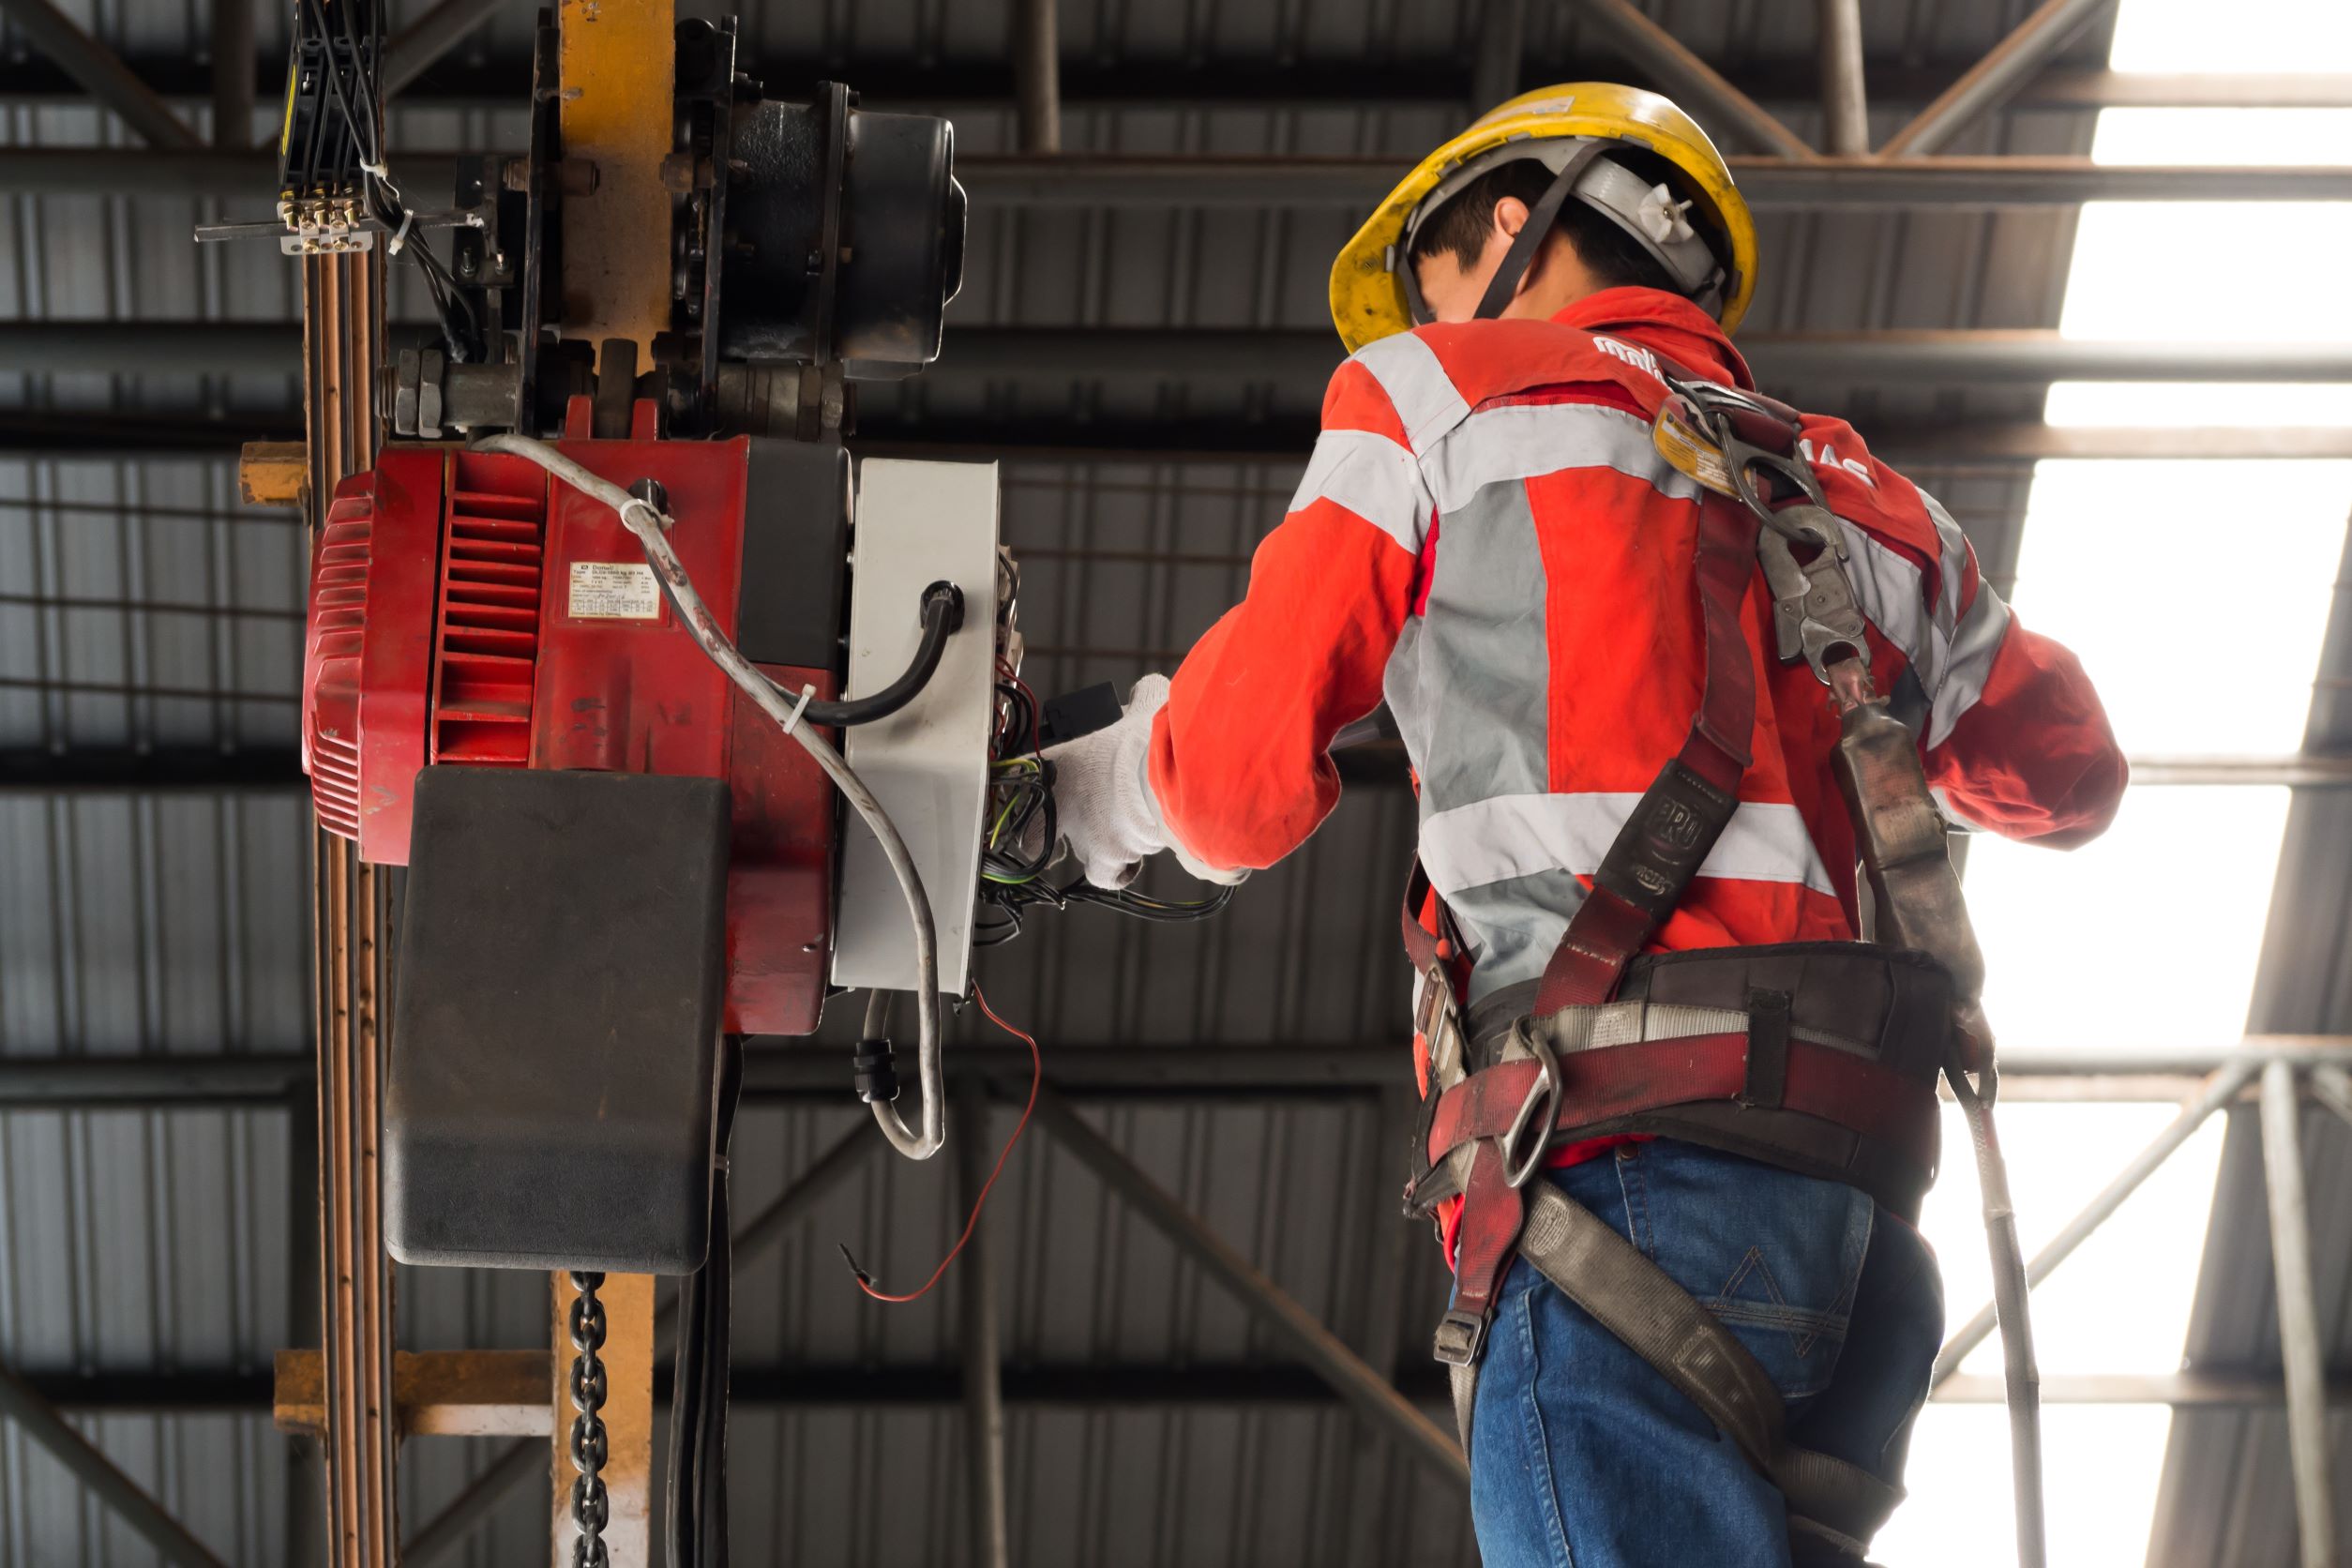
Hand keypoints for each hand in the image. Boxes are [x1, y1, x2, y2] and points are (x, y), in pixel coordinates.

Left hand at [1041, 675, 1172, 887]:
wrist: (1166, 775)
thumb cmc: (1152, 739)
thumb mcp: (1144, 707)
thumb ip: (1140, 699)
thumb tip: (1149, 691)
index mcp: (1061, 764)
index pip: (1023, 784)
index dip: (1026, 791)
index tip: (1034, 801)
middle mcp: (1063, 805)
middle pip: (1038, 836)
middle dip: (1050, 842)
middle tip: (1061, 842)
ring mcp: (1083, 835)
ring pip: (1080, 852)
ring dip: (1099, 848)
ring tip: (1124, 834)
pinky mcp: (1108, 858)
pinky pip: (1108, 874)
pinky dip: (1119, 869)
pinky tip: (1134, 856)